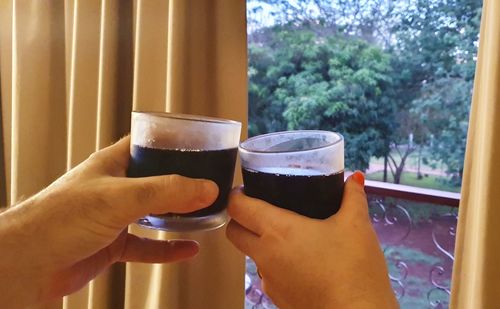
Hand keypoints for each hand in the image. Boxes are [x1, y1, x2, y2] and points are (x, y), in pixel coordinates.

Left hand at [0, 136, 218, 307]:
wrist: (27, 263)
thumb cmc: (59, 218)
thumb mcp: (120, 196)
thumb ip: (165, 191)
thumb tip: (206, 188)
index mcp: (113, 163)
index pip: (149, 144)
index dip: (174, 144)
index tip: (203, 147)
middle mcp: (116, 187)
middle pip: (157, 180)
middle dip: (184, 183)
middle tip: (211, 184)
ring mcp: (114, 217)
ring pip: (155, 213)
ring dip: (179, 216)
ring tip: (205, 215)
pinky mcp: (113, 244)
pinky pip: (148, 246)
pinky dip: (168, 248)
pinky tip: (187, 250)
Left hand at [226, 172, 397, 308]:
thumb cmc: (354, 268)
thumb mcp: (357, 225)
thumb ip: (353, 196)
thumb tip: (353, 178)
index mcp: (277, 231)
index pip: (237, 207)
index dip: (236, 195)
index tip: (246, 190)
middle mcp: (265, 255)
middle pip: (233, 232)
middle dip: (240, 218)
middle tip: (260, 209)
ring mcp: (269, 280)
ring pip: (251, 255)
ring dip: (259, 243)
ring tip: (287, 235)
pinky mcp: (278, 299)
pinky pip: (268, 275)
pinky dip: (276, 265)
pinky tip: (301, 262)